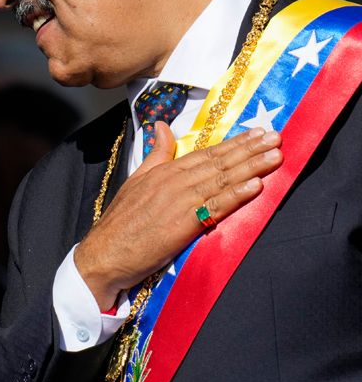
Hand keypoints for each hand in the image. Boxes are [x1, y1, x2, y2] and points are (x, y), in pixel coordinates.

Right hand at [75, 123, 282, 309]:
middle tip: (277, 137)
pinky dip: (236, 195)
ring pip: (221, 180)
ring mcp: (179, 201)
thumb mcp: (136, 180)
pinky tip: (256, 186)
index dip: (235, 143)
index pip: (206, 153)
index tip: (258, 133)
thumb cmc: (120, 223)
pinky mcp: (183, 223)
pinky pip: (215, 206)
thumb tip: (161, 127)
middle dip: (250, 149)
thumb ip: (155, 154)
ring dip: (251, 167)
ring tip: (275, 156)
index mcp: (164, 171)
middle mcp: (174, 181)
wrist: (105, 254)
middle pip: (218, 162)